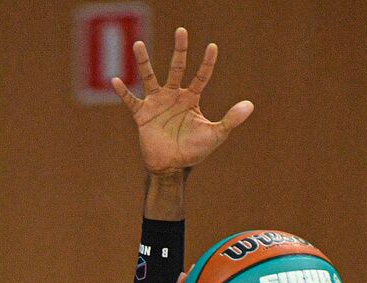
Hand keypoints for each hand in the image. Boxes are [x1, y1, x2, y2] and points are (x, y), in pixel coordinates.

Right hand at [112, 27, 253, 174]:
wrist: (172, 167)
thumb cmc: (193, 151)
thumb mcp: (215, 135)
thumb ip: (231, 120)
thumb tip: (250, 105)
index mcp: (191, 99)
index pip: (201, 76)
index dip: (207, 63)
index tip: (212, 47)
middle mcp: (173, 96)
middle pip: (177, 68)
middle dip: (180, 50)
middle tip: (182, 30)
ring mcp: (157, 103)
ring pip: (149, 78)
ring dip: (144, 62)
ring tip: (138, 45)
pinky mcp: (142, 114)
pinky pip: (131, 100)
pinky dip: (123, 92)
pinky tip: (115, 80)